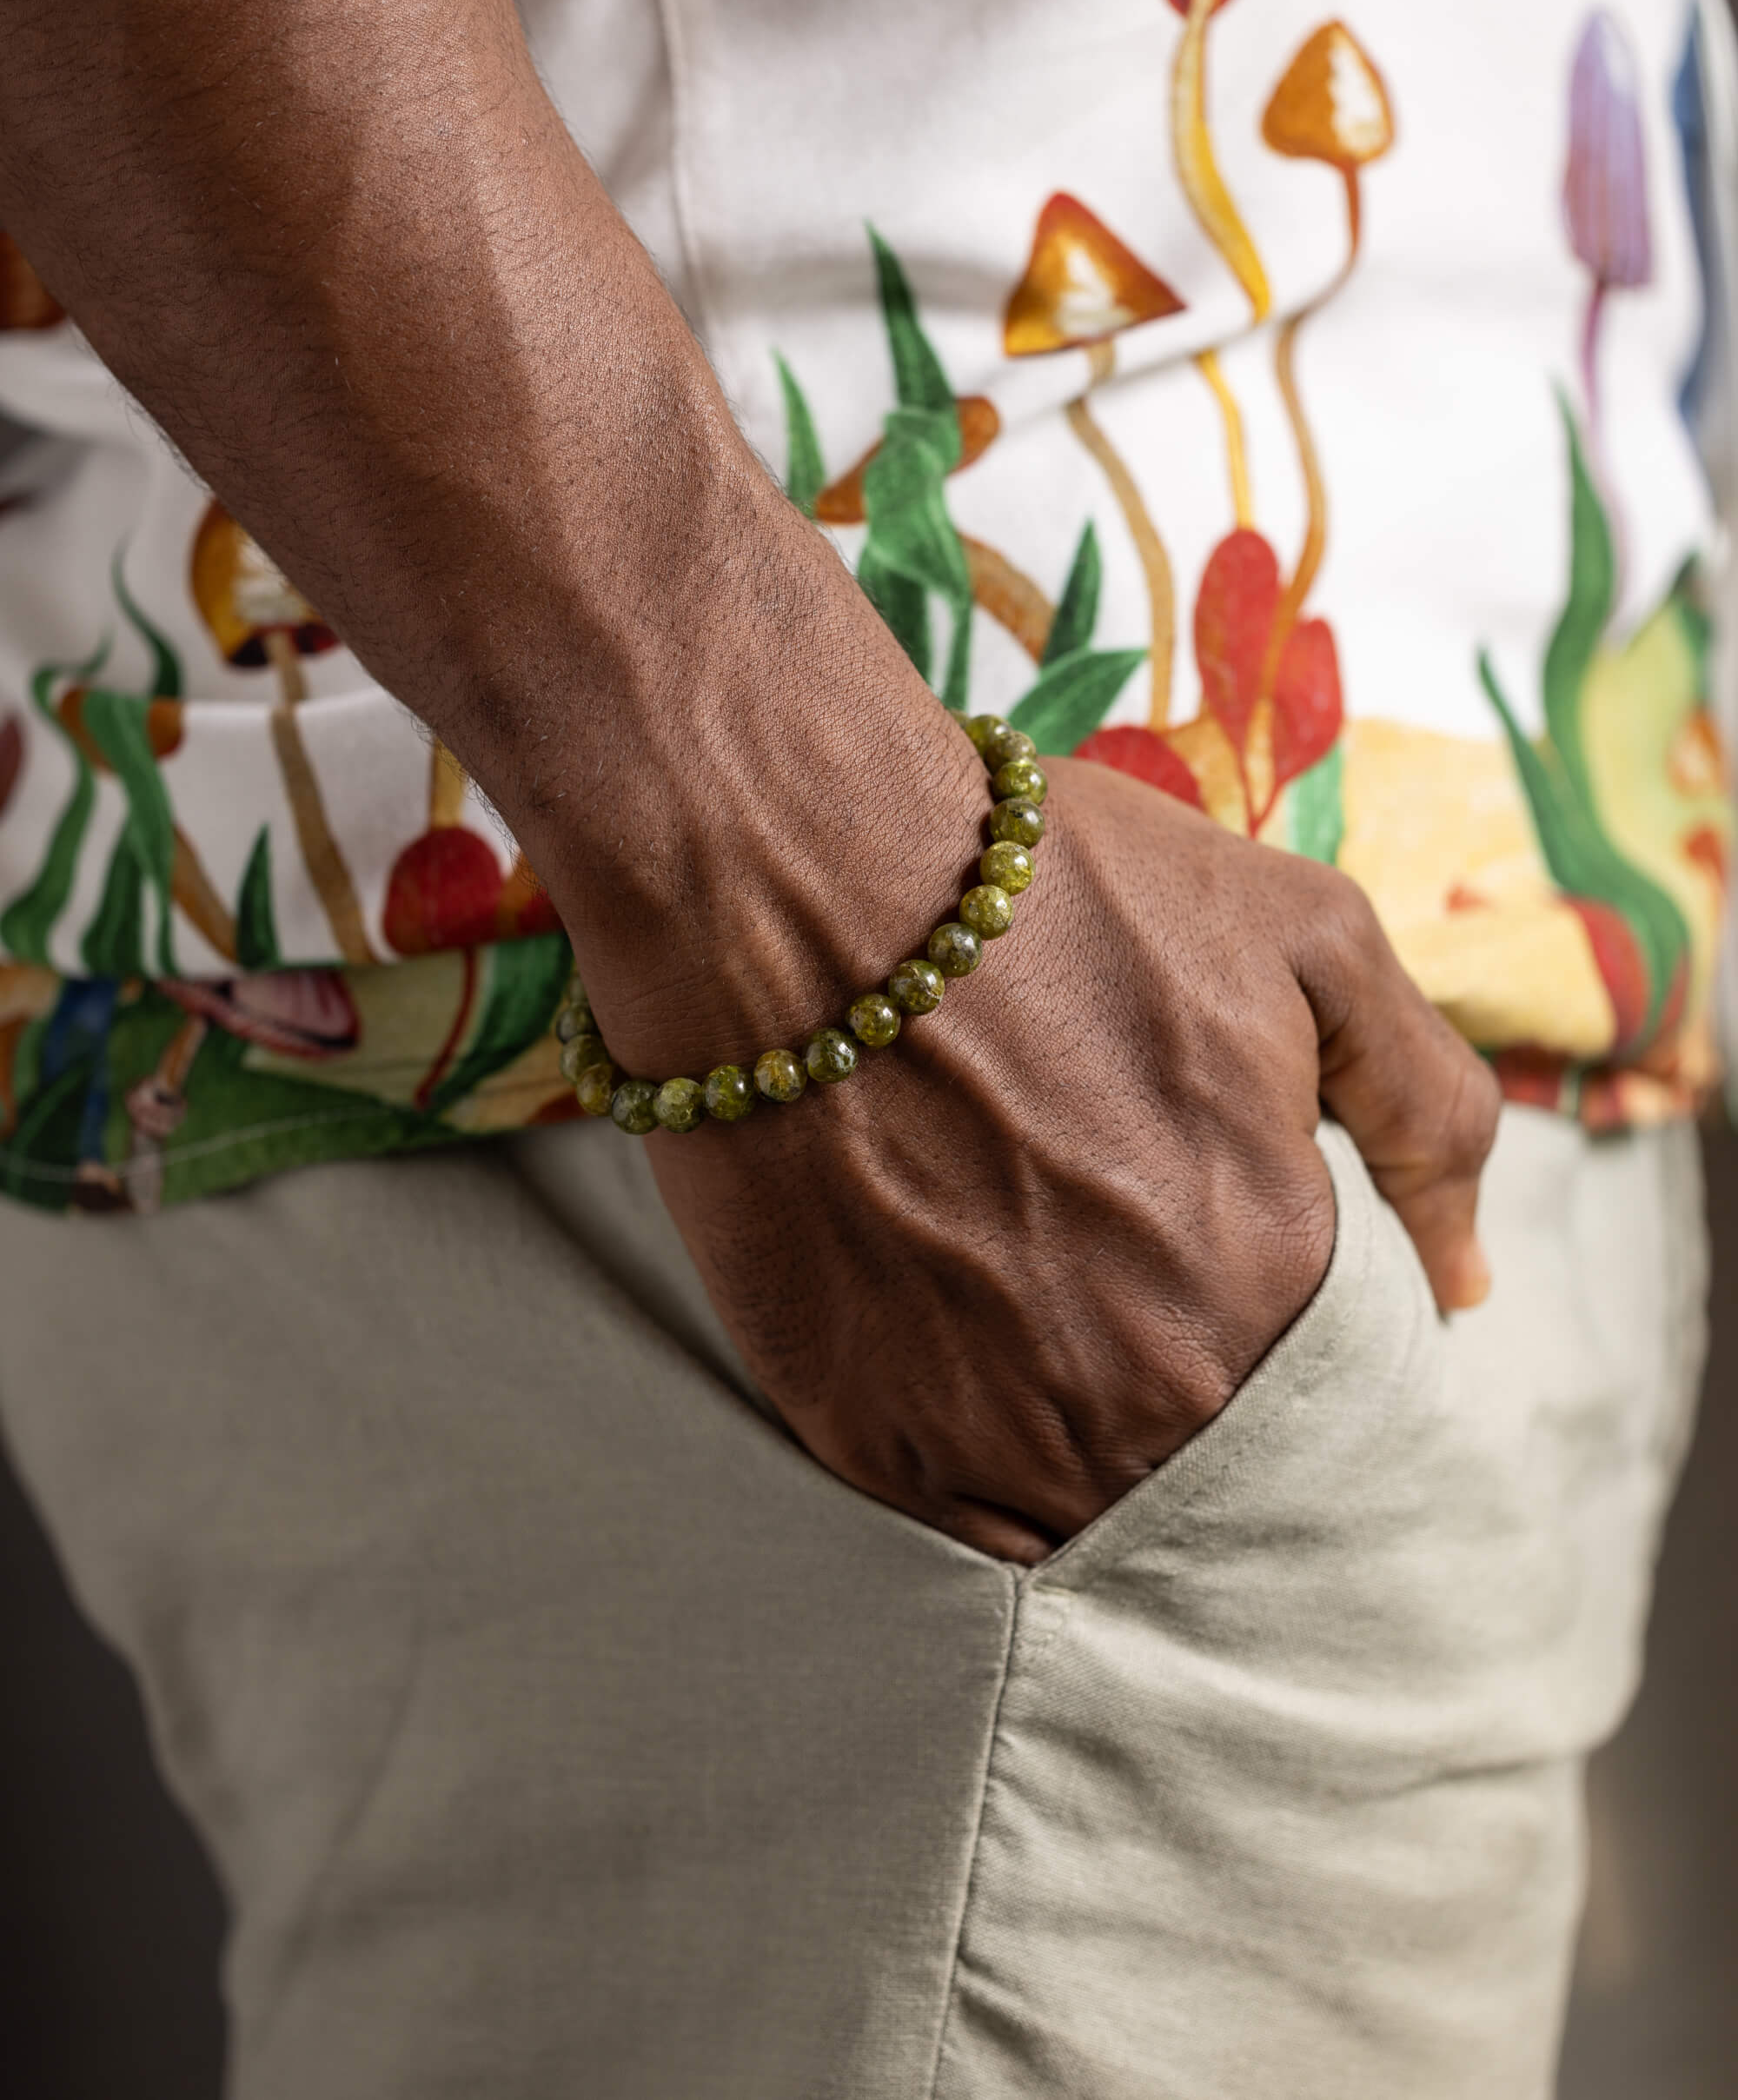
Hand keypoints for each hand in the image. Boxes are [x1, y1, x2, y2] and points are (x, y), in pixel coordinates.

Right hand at [635, 743, 1498, 1564]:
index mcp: (1271, 1276)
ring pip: (1088, 1510)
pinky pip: (958, 1521)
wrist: (798, 884)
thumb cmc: (1057, 895)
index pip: (1334, 1400)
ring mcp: (997, 1427)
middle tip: (1122, 1291)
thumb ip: (1430, 1111)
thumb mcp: (1311, 938)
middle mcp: (1148, 1386)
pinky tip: (958, 1363)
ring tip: (1036, 1329)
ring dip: (1083, 1444)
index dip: (1291, 1346)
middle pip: (1213, 1460)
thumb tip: (1469, 1282)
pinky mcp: (864, 1435)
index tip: (1230, 1284)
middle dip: (1191, 1392)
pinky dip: (974, 1467)